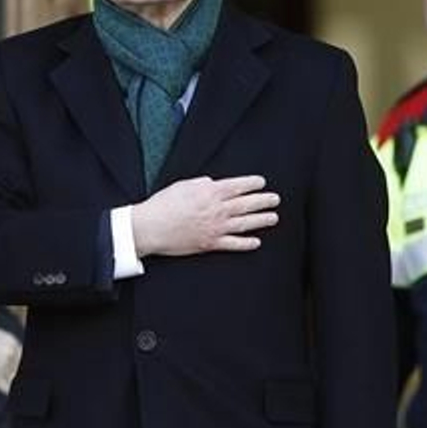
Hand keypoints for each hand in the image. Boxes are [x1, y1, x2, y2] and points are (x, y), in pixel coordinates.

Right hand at [131, 175, 279, 257]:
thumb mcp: (183, 185)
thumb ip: (202, 184)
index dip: (253, 184)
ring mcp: (215, 228)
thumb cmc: (163, 204)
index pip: (238, 186)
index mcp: (210, 193)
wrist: (151, 227)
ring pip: (245, 223)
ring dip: (262, 220)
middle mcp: (217, 210)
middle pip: (247, 204)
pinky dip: (246, 244)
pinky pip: (233, 244)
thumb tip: (214, 184)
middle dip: (264, 201)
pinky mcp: (210, 244)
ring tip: (273, 217)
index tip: (262, 183)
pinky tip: (256, 242)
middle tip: (275, 199)